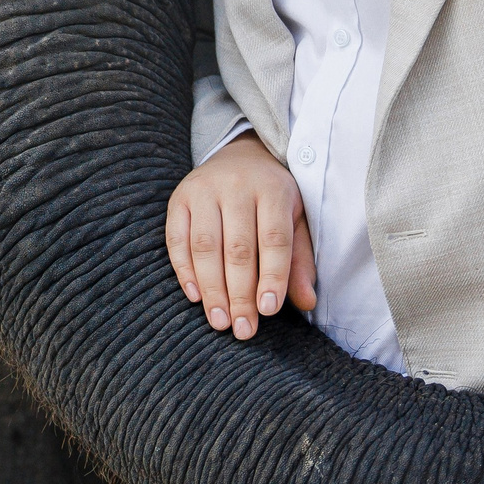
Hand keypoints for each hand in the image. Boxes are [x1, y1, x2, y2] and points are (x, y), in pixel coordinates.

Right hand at [165, 133, 315, 338]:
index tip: (268, 310)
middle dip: (240, 293)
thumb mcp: (295, 220)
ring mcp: (203, 190)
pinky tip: (195, 296)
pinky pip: (176, 238)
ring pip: (205, 245)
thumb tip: (307, 303)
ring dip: (212, 288)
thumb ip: (299, 261)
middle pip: (238, 247)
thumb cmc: (273, 197)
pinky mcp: (179, 198)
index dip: (272, 276)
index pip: (273, 239)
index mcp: (272, 190)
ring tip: (219, 321)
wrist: (242, 154)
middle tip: (243, 329)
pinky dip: (184, 270)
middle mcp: (236, 186)